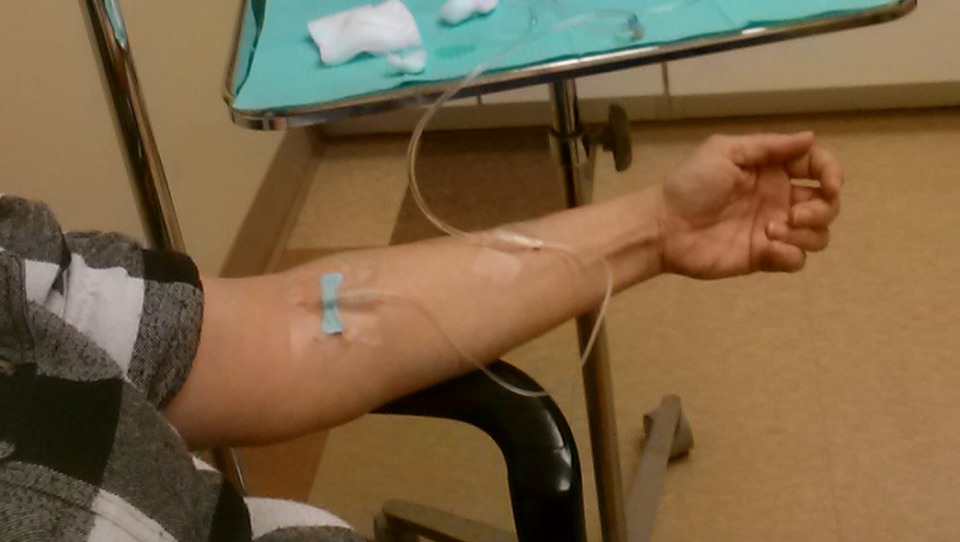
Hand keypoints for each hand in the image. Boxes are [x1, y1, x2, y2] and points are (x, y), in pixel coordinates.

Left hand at [656, 132, 842, 278]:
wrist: (664, 226)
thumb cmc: (690, 185)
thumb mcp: (725, 152)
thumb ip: (768, 146)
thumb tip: (811, 136)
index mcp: (773, 170)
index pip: (818, 167)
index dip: (833, 174)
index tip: (830, 185)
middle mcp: (779, 198)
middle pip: (827, 204)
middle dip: (822, 209)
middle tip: (793, 214)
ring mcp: (774, 229)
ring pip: (819, 234)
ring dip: (807, 233)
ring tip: (771, 231)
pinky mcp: (765, 257)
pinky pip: (797, 260)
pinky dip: (792, 254)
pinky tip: (769, 248)